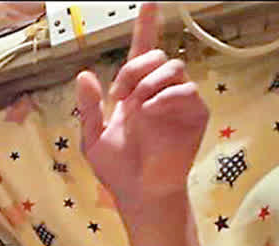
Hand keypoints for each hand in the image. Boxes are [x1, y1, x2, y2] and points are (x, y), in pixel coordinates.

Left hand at [76, 3, 208, 213]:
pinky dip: (166, 96)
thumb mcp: (93, 139)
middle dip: (135, 68)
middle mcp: (157, 93)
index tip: (148, 3)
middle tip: (121, 95)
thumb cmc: (118, 170)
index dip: (145, 27)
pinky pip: (186, 90)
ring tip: (137, 106)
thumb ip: (89, 107)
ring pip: (172, 68)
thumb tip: (84, 75)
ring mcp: (177, 102)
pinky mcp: (194, 114)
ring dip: (149, 81)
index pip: (141, 54)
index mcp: (133, 94)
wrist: (139, 194)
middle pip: (155, 56)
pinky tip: (151, 112)